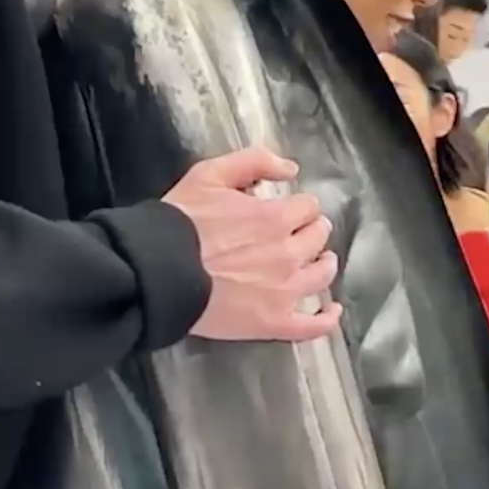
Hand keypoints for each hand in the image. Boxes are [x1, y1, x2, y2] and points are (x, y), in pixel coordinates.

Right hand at [164, 146, 341, 342]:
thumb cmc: (180, 222)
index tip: (290, 210)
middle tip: (302, 233)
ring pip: (322, 276)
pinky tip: (330, 311)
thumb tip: (291, 169)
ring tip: (321, 263)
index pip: (307, 207)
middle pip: (318, 238)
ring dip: (324, 265)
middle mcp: (288, 254)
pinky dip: (326, 319)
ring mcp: (283, 292)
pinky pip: (311, 326)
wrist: (158, 272)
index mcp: (275, 218)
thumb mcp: (210, 173)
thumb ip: (254, 161)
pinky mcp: (272, 323)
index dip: (299, 206)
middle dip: (312, 231)